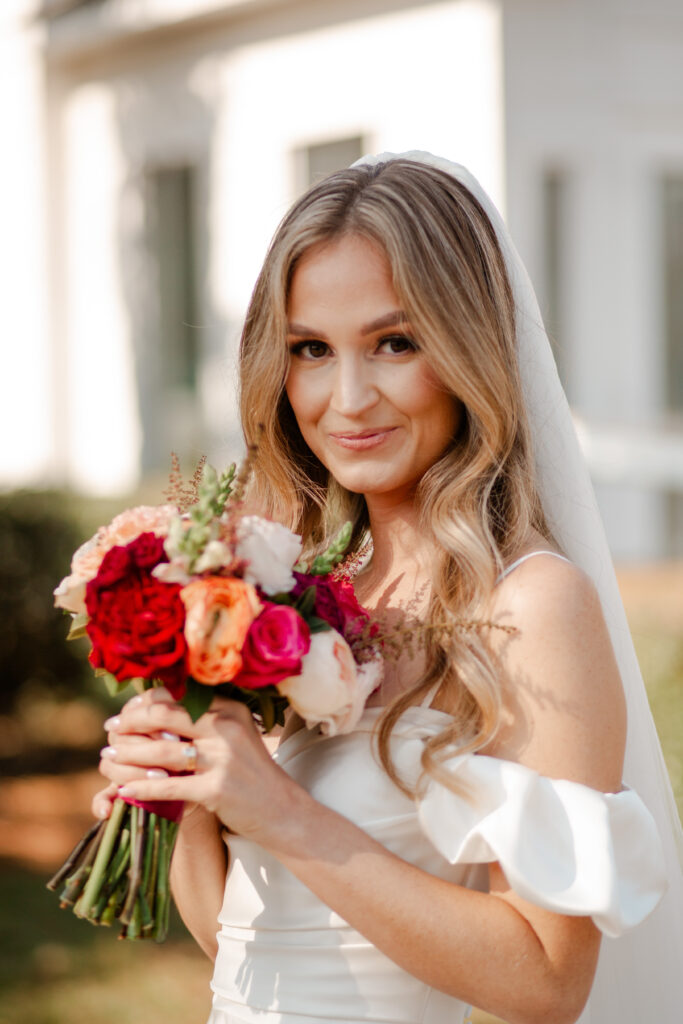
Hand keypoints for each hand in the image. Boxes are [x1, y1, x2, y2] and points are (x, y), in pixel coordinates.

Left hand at [96, 687, 304, 840]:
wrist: (280, 808)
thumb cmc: (250, 771)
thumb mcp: (235, 735)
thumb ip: (206, 720)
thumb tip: (159, 707)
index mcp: (228, 708)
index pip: (176, 695)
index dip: (144, 701)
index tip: (126, 711)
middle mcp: (225, 727)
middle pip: (163, 715)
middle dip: (130, 721)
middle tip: (111, 729)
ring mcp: (222, 758)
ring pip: (161, 750)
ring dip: (128, 754)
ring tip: (109, 757)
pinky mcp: (216, 789)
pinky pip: (168, 786)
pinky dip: (141, 787)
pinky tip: (124, 789)